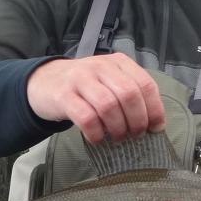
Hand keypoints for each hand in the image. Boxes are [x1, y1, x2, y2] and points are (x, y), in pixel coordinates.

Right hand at [26, 53, 165, 142]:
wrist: (45, 81)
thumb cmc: (85, 87)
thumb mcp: (109, 81)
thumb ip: (130, 94)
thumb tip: (154, 123)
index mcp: (118, 62)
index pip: (145, 84)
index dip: (154, 109)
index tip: (156, 128)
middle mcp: (100, 66)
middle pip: (129, 95)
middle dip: (137, 121)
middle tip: (135, 135)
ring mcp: (80, 79)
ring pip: (108, 106)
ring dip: (117, 128)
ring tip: (117, 138)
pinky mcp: (63, 95)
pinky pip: (86, 117)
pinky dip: (96, 133)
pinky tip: (97, 138)